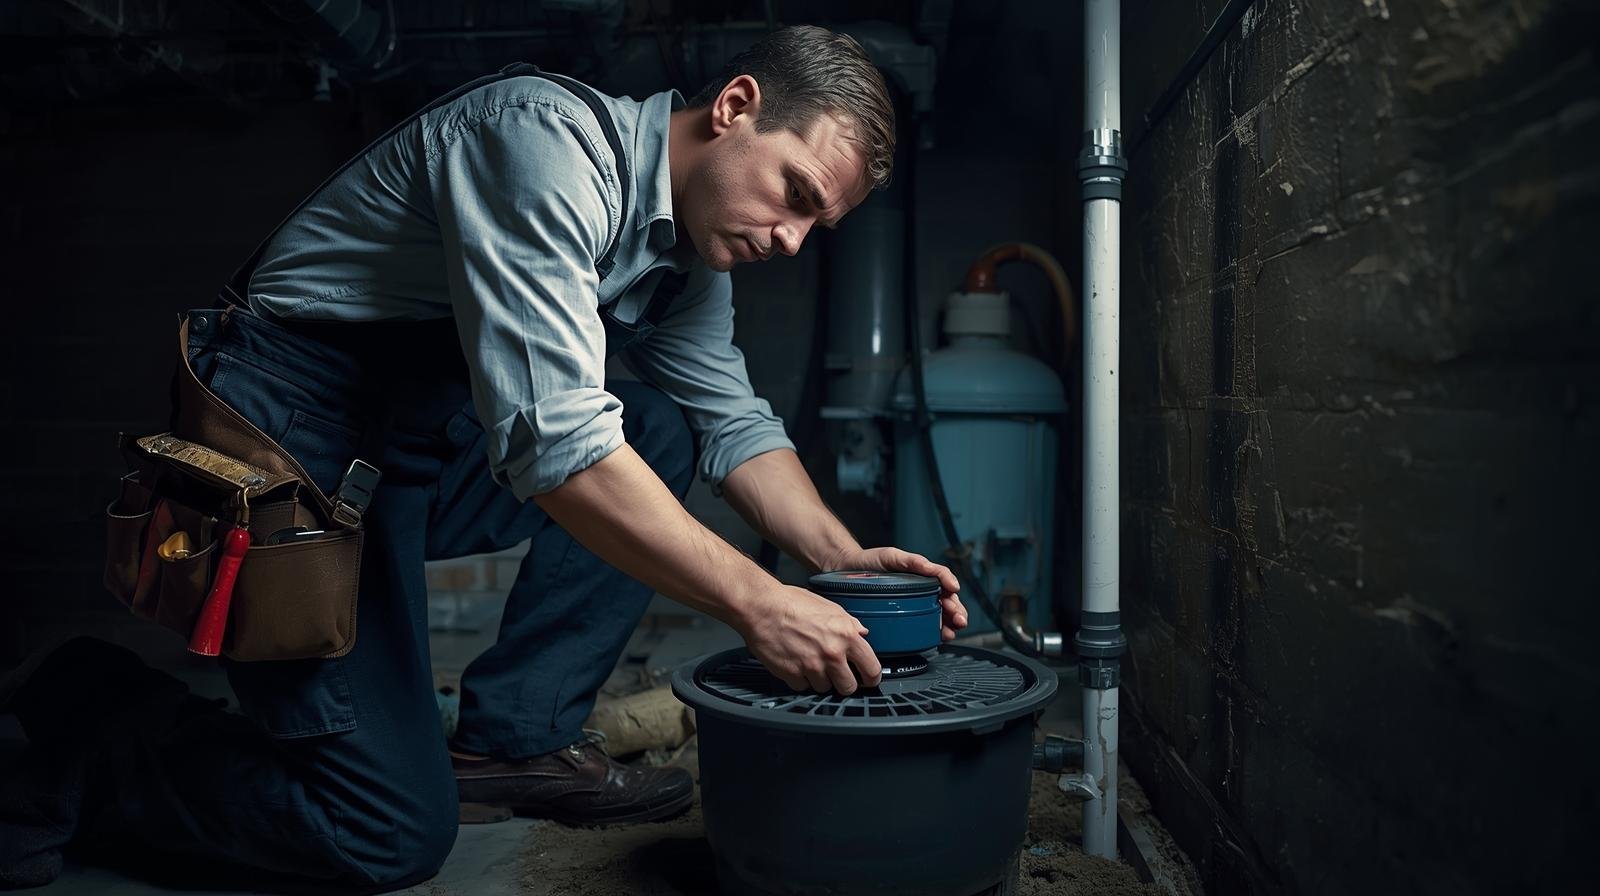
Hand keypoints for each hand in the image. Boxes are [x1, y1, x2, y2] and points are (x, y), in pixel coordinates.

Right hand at [737, 584, 882, 693]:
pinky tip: (797, 664)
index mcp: (846, 635)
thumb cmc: (792, 603)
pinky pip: (803, 687)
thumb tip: (862, 633)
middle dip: (845, 683)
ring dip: (820, 680)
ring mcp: (811, 666)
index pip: (871, 669)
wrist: (762, 607)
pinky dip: (801, 679)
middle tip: (839, 675)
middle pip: (849, 687)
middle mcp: (831, 653)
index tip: (868, 680)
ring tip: (811, 663)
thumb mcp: (830, 607)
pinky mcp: (792, 674)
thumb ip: (849, 623)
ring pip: (825, 689)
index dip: (872, 678)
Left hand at [826, 547, 968, 640]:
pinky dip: (934, 632)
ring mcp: (913, 605)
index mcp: (921, 576)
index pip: (945, 583)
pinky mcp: (902, 618)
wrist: (845, 571)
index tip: (953, 597)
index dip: (952, 591)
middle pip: (947, 603)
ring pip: (939, 617)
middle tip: (957, 620)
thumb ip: (912, 561)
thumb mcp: (892, 556)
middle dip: (956, 613)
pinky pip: (922, 627)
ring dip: (948, 625)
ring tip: (949, 632)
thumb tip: (931, 568)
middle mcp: (921, 591)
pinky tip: (937, 637)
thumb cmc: (869, 562)